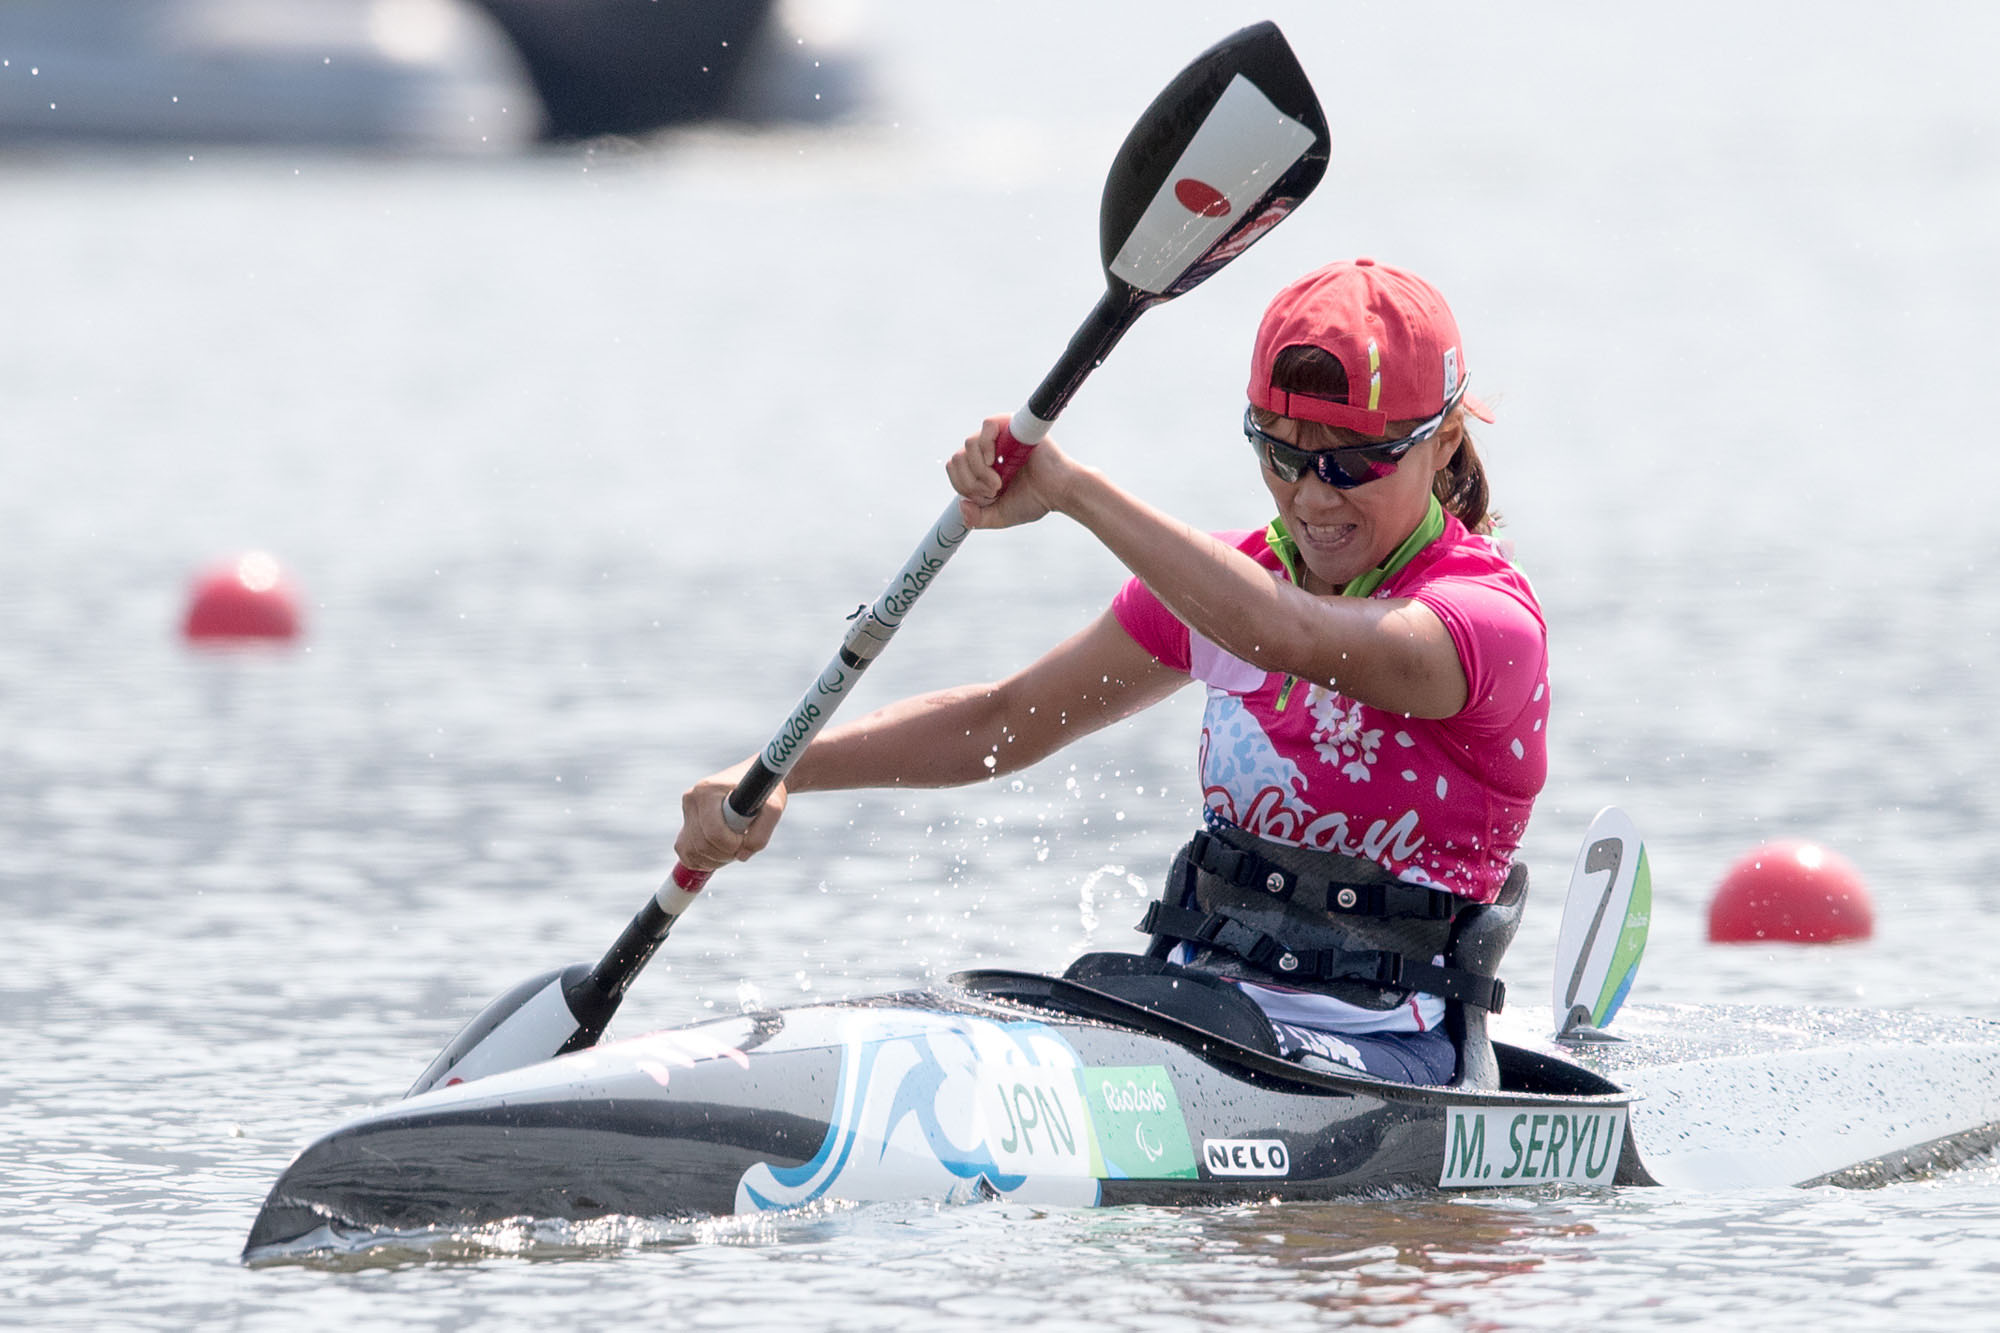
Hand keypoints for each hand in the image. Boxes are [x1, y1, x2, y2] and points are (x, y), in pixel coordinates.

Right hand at [674, 758, 788, 871]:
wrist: (758, 779)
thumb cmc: (766, 791)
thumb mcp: (773, 808)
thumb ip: (761, 834)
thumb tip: (741, 856)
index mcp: (709, 790)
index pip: (714, 832)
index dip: (733, 845)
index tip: (746, 838)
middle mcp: (692, 797)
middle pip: (702, 844)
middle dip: (725, 854)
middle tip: (742, 845)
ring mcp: (687, 810)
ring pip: (691, 851)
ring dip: (715, 859)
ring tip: (734, 847)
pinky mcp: (687, 821)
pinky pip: (685, 851)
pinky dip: (701, 860)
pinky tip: (720, 853)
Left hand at [947, 415, 1077, 530]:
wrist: (1059, 492)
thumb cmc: (1034, 500)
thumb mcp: (999, 515)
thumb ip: (977, 518)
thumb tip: (962, 504)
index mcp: (982, 465)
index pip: (954, 468)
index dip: (964, 486)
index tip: (988, 497)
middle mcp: (989, 448)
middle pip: (957, 458)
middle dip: (971, 482)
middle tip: (994, 490)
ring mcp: (1000, 435)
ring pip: (968, 444)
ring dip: (980, 470)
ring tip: (999, 481)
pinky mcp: (1012, 425)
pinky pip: (986, 425)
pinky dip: (986, 446)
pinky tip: (996, 461)